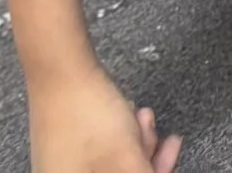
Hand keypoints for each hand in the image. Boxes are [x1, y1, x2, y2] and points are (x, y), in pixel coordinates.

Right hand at [29, 67, 178, 172]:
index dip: (155, 171)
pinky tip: (128, 114)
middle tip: (158, 135)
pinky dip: (122, 134)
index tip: (170, 152)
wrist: (61, 69)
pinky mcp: (67, 144)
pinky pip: (103, 149)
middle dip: (145, 155)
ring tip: (142, 117)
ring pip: (114, 162)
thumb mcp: (126, 158)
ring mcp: (63, 163)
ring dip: (136, 141)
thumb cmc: (87, 116)